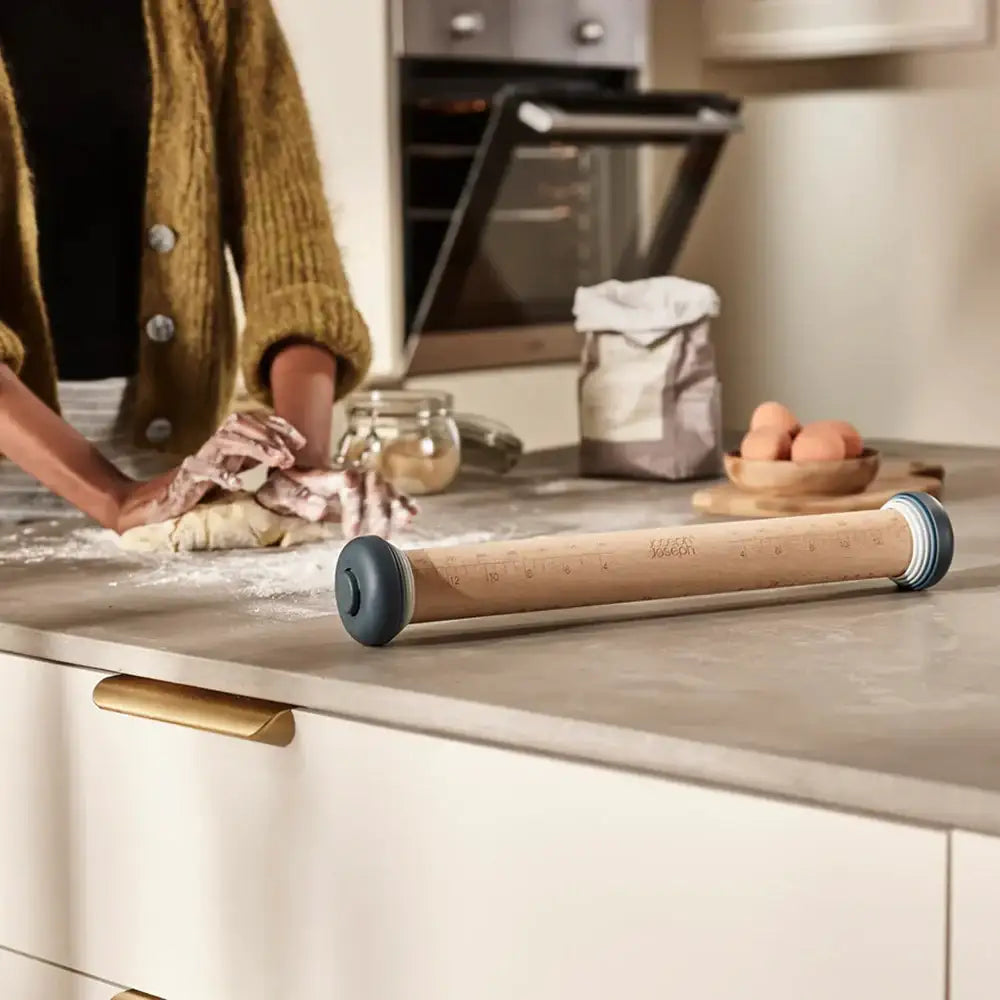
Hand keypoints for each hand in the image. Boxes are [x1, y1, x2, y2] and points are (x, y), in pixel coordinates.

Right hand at [116, 412, 304, 531]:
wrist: (156, 504)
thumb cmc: (199, 490)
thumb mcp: (234, 471)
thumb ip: (254, 460)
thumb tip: (286, 457)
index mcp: (228, 443)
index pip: (253, 422)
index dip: (278, 427)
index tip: (300, 442)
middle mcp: (215, 446)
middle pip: (240, 424)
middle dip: (269, 435)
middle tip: (290, 455)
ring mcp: (200, 458)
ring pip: (226, 440)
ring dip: (255, 448)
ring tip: (276, 462)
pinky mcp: (185, 477)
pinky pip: (201, 469)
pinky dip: (220, 474)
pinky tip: (238, 484)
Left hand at [255, 465, 417, 538]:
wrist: (292, 481)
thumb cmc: (287, 487)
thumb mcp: (282, 493)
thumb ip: (299, 500)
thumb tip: (320, 509)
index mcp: (328, 474)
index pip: (348, 480)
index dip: (354, 505)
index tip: (352, 532)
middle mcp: (351, 474)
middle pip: (374, 485)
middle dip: (378, 512)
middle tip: (376, 538)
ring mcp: (364, 481)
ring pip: (386, 490)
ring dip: (396, 508)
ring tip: (405, 523)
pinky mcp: (372, 491)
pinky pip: (392, 495)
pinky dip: (403, 504)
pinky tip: (413, 514)